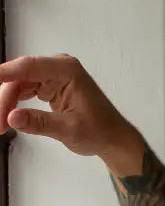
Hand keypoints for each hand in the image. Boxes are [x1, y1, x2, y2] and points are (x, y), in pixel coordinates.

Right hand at [0, 53, 141, 169]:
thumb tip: (12, 117)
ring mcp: (52, 76)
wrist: (113, 139)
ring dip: (7, 103)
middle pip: (20, 78)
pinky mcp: (49, 87)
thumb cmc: (99, 131)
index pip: (28, 67)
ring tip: (0, 125)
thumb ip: (39, 123)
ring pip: (19, 85)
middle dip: (4, 99)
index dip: (4, 73)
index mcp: (66, 70)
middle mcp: (58, 68)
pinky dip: (15, 104)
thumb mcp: (69, 130)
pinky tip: (7, 117)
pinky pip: (25, 91)